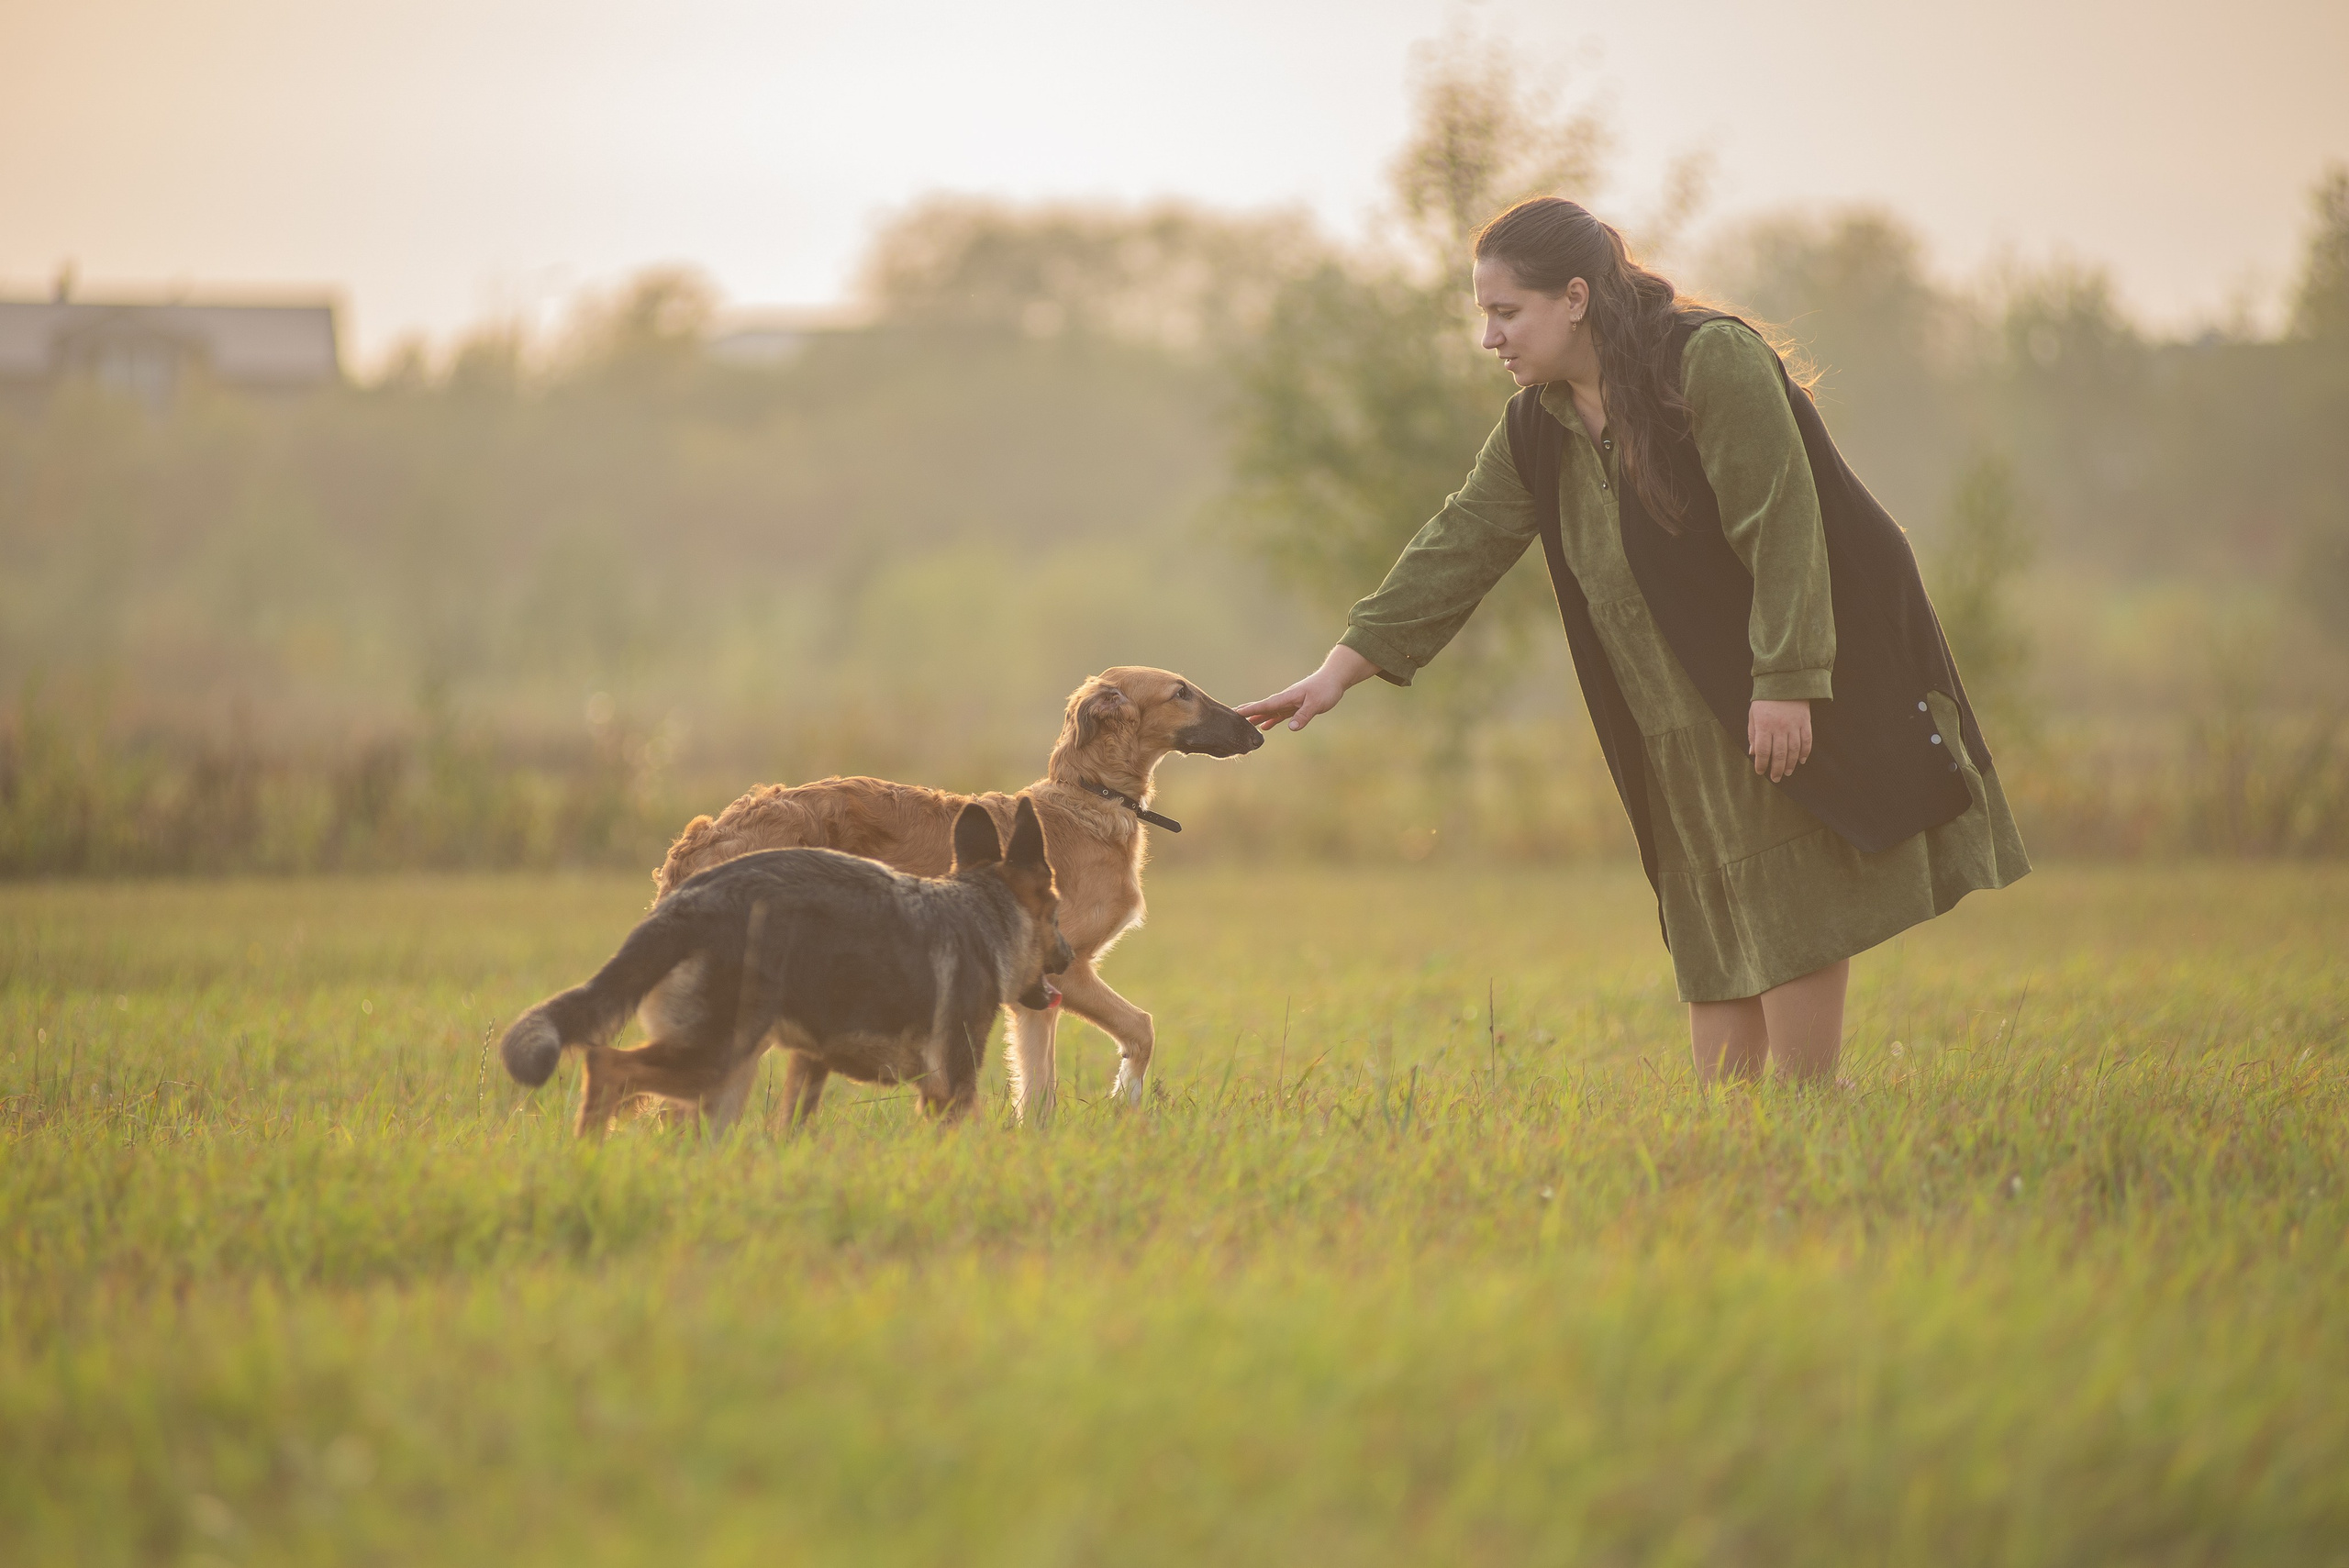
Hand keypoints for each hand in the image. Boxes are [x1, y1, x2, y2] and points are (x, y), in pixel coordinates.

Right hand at [1237, 644, 1380, 732]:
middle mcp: (1285, 700)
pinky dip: (1271, 720)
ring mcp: (1289, 703)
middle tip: (1231, 716)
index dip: (1251, 710)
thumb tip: (1291, 728)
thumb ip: (1304, 716)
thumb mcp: (1316, 704)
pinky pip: (1279, 715)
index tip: (1236, 713)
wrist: (1334, 679)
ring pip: (1269, 711)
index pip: (1266, 705)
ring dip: (1257, 717)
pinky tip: (1265, 727)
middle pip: (1263, 707)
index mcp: (1287, 697)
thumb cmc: (1326, 689)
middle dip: (1248, 712)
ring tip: (1243, 724)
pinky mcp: (1295, 706)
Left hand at [1748, 699, 1812, 782]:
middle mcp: (1780, 727)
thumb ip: (1752, 734)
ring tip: (1788, 773)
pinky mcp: (1805, 722)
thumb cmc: (1765, 699)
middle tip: (1776, 778)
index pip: (1763, 751)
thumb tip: (1753, 753)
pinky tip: (1801, 761)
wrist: (1784, 681)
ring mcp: (1794, 725)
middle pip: (1779, 754)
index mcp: (1764, 725)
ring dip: (1791, 764)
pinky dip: (1805, 752)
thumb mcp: (1753, 715)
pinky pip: (1807, 740)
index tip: (1760, 772)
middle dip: (1777, 769)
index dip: (1762, 764)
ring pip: (1794, 750)